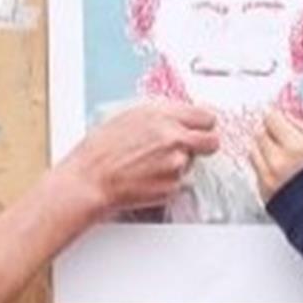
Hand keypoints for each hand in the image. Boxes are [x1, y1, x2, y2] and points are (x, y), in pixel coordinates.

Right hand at [64, 100, 219, 213]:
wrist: (90, 180)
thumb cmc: (100, 150)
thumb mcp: (129, 117)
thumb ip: (160, 116)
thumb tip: (179, 117)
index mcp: (163, 115)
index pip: (206, 117)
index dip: (202, 125)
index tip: (199, 129)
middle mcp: (174, 137)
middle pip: (212, 141)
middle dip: (205, 144)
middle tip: (192, 148)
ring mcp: (176, 164)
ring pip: (192, 163)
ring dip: (178, 163)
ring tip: (149, 164)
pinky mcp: (174, 186)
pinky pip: (180, 182)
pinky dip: (167, 181)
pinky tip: (146, 177)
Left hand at [249, 109, 302, 203]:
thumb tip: (292, 115)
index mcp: (297, 148)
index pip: (272, 119)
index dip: (277, 118)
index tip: (280, 119)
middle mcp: (278, 162)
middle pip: (260, 134)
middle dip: (270, 134)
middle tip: (282, 138)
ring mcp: (268, 179)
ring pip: (254, 152)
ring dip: (264, 150)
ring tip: (281, 157)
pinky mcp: (263, 194)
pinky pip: (257, 172)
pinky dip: (265, 169)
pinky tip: (282, 174)